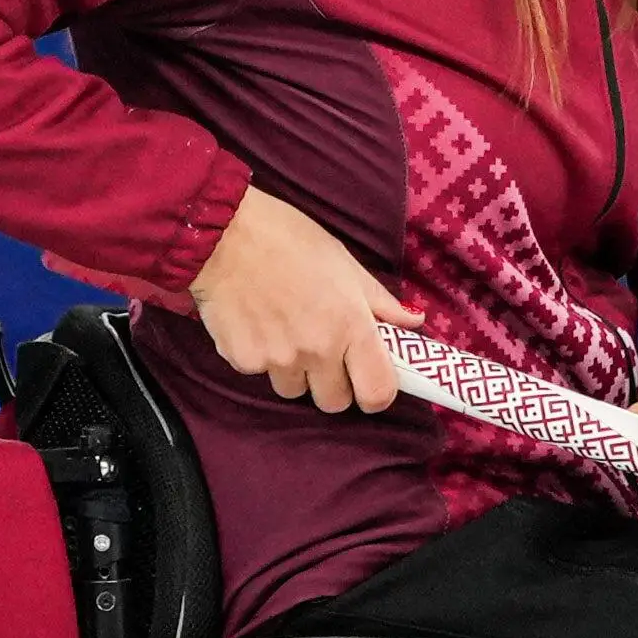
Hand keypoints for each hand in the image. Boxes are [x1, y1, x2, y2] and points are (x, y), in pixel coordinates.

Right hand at [192, 184, 406, 414]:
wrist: (224, 234)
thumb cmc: (290, 240)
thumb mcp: (346, 265)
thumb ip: (381, 302)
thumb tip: (414, 322)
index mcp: (351, 326)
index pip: (377, 393)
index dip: (376, 394)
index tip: (369, 382)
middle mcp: (317, 351)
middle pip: (334, 403)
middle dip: (334, 385)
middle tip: (325, 354)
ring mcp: (277, 360)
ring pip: (294, 390)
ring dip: (296, 372)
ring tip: (286, 332)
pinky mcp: (242, 361)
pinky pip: (261, 374)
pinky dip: (263, 357)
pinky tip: (258, 324)